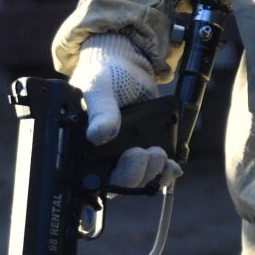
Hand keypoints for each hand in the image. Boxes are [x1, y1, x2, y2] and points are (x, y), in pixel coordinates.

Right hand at [68, 34, 181, 189]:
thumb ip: (100, 111)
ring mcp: (124, 156)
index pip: (88, 182)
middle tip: (143, 153)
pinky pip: (155, 172)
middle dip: (135, 174)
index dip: (101, 189)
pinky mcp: (144, 150)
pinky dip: (165, 172)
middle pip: (118, 185)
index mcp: (81, 147)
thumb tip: (99, 135)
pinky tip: (172, 166)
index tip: (116, 179)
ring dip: (152, 173)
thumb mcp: (99, 89)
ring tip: (158, 153)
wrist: (127, 64)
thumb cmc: (103, 75)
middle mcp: (101, 158)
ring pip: (139, 181)